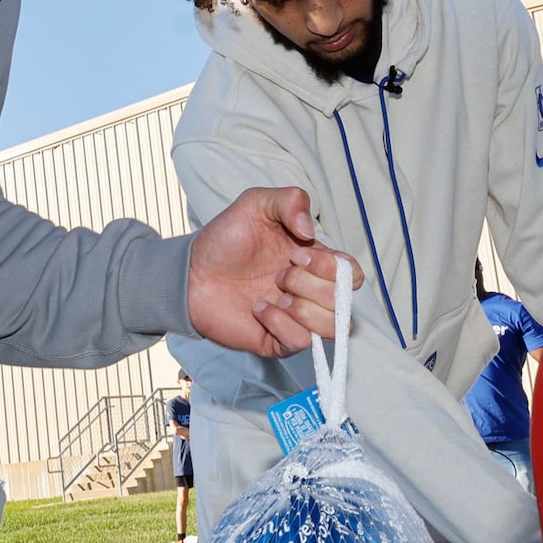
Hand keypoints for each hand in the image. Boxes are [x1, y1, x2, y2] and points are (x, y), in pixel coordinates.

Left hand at [187, 187, 348, 355]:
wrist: (190, 272)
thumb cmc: (225, 239)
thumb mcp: (256, 204)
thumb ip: (290, 200)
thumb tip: (311, 232)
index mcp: (315, 264)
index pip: (351, 274)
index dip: (333, 267)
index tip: (296, 254)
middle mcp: (311, 293)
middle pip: (343, 301)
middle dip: (310, 284)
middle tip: (279, 275)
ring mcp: (297, 319)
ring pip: (334, 327)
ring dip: (304, 309)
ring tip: (274, 297)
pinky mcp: (278, 341)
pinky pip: (300, 342)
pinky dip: (280, 324)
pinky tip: (259, 310)